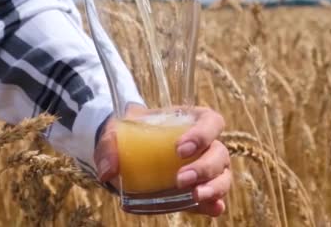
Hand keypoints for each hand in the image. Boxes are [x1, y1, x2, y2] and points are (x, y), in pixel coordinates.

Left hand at [94, 105, 230, 216]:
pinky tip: (211, 209)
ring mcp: (206, 168)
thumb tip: (108, 172)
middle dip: (204, 167)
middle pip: (219, 152)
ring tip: (195, 196)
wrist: (127, 152)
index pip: (210, 121)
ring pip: (223, 175)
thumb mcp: (115, 133)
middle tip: (181, 179)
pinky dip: (214, 204)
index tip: (179, 149)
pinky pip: (215, 197)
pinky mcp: (200, 189)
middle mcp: (205, 144)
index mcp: (191, 120)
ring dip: (213, 187)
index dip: (202, 134)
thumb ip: (109, 146)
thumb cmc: (128, 135)